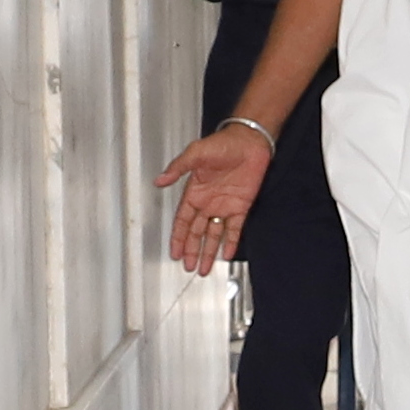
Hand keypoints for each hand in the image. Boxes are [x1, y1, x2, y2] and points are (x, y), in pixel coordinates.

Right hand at [156, 126, 272, 274]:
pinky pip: (235, 229)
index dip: (178, 237)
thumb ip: (178, 168)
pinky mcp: (241, 206)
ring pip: (214, 235)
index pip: (183, 221)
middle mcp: (208, 202)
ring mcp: (225, 205)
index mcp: (194, 192)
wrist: (250, 141)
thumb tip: (160, 180)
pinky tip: (227, 254)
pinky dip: (231, 242)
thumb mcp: (196, 153)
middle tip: (188, 267)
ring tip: (204, 268)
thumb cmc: (223, 143)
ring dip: (208, 251)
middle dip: (191, 250)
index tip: (174, 252)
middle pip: (197, 232)